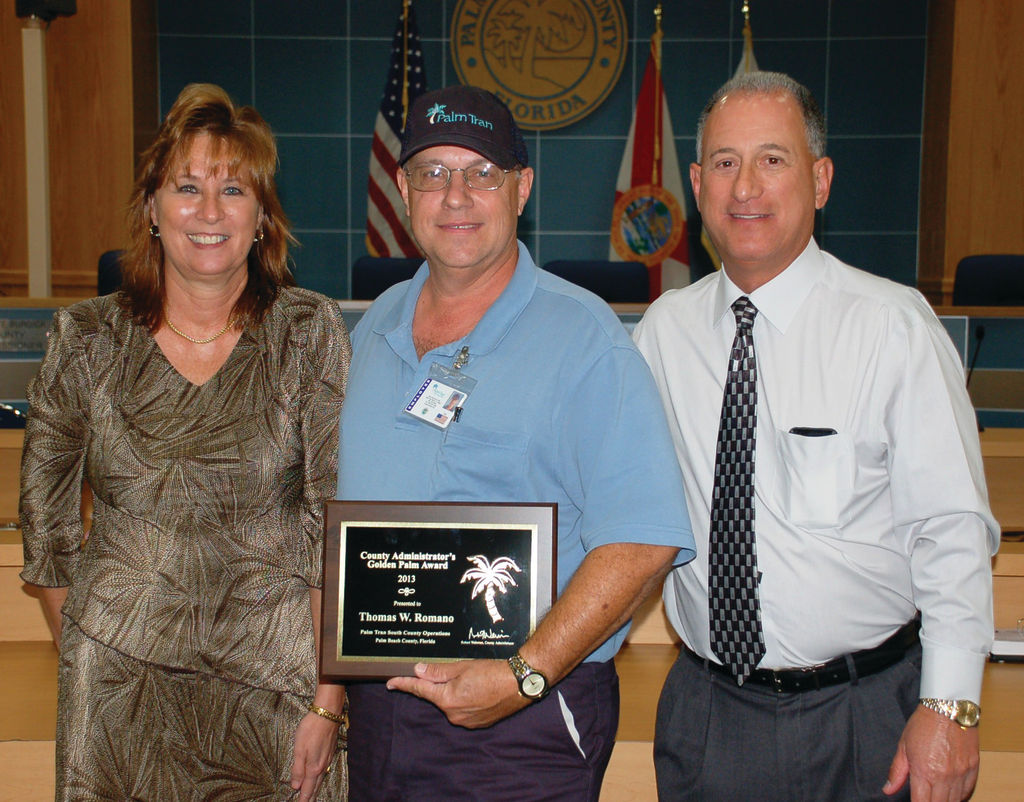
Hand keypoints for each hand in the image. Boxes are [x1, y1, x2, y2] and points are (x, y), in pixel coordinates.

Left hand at [290, 712, 339, 800]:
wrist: (327, 713)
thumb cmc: (311, 729)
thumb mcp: (299, 749)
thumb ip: (297, 769)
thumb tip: (296, 786)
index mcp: (314, 767)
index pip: (308, 789)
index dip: (303, 799)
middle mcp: (323, 765)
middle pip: (316, 786)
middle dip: (311, 797)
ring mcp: (328, 758)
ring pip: (321, 778)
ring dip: (316, 788)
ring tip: (312, 795)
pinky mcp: (330, 751)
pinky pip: (325, 770)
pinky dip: (320, 777)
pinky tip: (319, 776)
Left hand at [386, 659, 529, 728]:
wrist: (519, 684)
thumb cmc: (492, 672)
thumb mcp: (461, 667)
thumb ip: (438, 671)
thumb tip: (418, 670)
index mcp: (446, 699)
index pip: (420, 689)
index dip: (404, 684)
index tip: (391, 683)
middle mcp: (453, 714)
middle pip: (438, 696)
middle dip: (442, 684)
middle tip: (459, 671)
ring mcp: (466, 721)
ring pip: (452, 703)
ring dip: (456, 692)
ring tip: (476, 679)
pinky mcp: (477, 723)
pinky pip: (464, 711)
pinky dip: (467, 700)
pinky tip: (480, 690)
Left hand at [883, 705, 979, 800]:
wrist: (947, 708)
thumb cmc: (923, 724)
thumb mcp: (903, 746)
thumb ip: (896, 771)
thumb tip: (888, 790)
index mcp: (924, 772)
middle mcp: (944, 777)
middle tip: (925, 798)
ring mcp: (961, 774)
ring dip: (945, 801)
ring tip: (936, 796)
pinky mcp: (973, 769)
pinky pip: (968, 792)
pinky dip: (959, 796)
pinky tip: (951, 793)